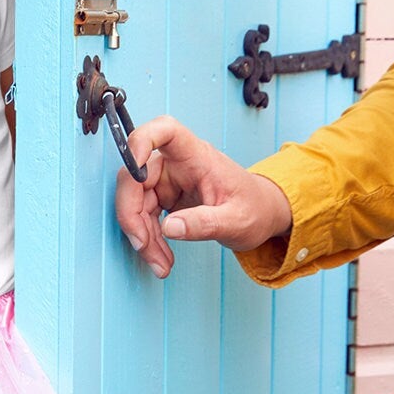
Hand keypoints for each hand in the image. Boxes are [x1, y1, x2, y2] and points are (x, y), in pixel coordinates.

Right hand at [115, 116, 292, 276]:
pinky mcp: (164, 197)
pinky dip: (148, 239)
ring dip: (141, 235)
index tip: (133, 169)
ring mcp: (168, 180)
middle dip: (133, 216)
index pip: (164, 131)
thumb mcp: (236, 221)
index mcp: (197, 156)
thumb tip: (169, 228)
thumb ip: (204, 224)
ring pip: (135, 202)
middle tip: (144, 246)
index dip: (141, 142)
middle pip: (135, 177)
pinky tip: (160, 257)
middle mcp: (177, 163)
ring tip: (160, 263)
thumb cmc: (254, 208)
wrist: (261, 215)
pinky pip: (143, 216)